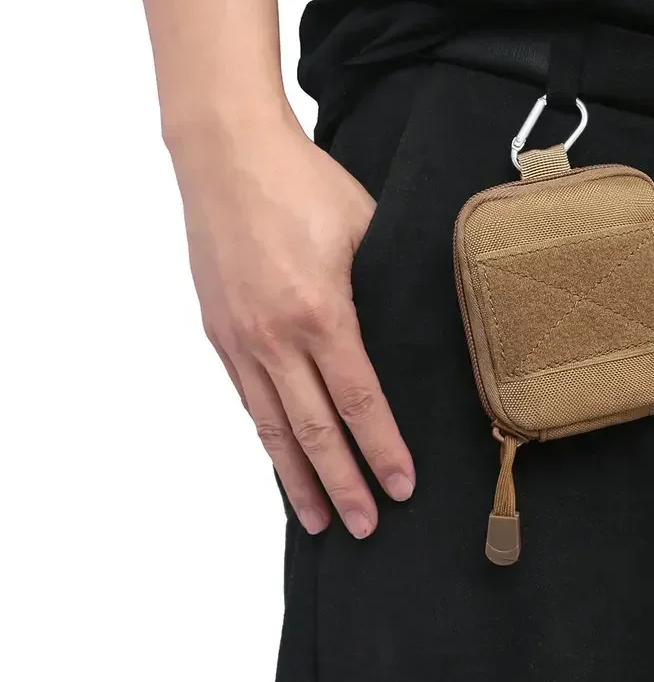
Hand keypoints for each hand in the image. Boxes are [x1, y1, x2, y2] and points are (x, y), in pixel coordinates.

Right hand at [172, 116, 414, 537]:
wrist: (227, 154)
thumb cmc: (299, 183)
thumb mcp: (363, 230)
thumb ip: (382, 287)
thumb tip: (406, 326)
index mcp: (319, 312)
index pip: (359, 401)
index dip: (382, 449)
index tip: (402, 486)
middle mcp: (274, 337)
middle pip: (313, 429)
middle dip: (342, 483)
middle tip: (365, 526)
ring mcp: (239, 338)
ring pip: (272, 425)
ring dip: (297, 476)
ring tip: (318, 518)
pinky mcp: (218, 330)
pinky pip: (246, 398)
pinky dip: (266, 436)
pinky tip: (279, 458)